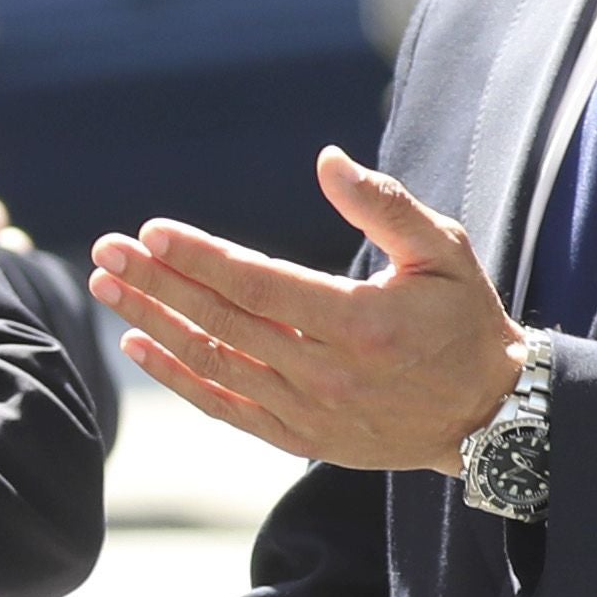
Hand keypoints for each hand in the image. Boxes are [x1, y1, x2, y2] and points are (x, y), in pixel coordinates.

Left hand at [88, 152, 522, 473]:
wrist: (489, 415)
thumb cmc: (464, 320)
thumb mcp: (443, 251)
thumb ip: (383, 204)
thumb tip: (326, 160)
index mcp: (360, 322)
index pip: (258, 284)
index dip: (199, 259)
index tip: (150, 233)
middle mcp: (328, 372)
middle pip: (220, 322)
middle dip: (155, 283)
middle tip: (106, 251)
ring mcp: (310, 411)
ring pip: (212, 363)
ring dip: (152, 323)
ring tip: (106, 288)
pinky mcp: (300, 436)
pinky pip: (224, 406)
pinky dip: (177, 377)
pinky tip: (139, 344)